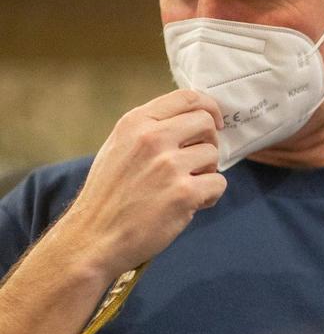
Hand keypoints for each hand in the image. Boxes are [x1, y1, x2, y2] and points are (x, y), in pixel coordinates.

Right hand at [55, 89, 226, 279]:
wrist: (94, 237)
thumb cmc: (109, 195)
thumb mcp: (119, 147)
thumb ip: (151, 129)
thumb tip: (191, 119)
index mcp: (135, 122)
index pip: (187, 97)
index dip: (209, 108)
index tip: (214, 123)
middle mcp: (152, 139)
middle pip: (206, 123)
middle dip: (210, 141)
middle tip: (198, 162)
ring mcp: (169, 166)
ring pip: (214, 155)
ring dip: (207, 172)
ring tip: (185, 188)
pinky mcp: (184, 193)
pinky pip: (218, 183)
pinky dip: (210, 196)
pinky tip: (190, 205)